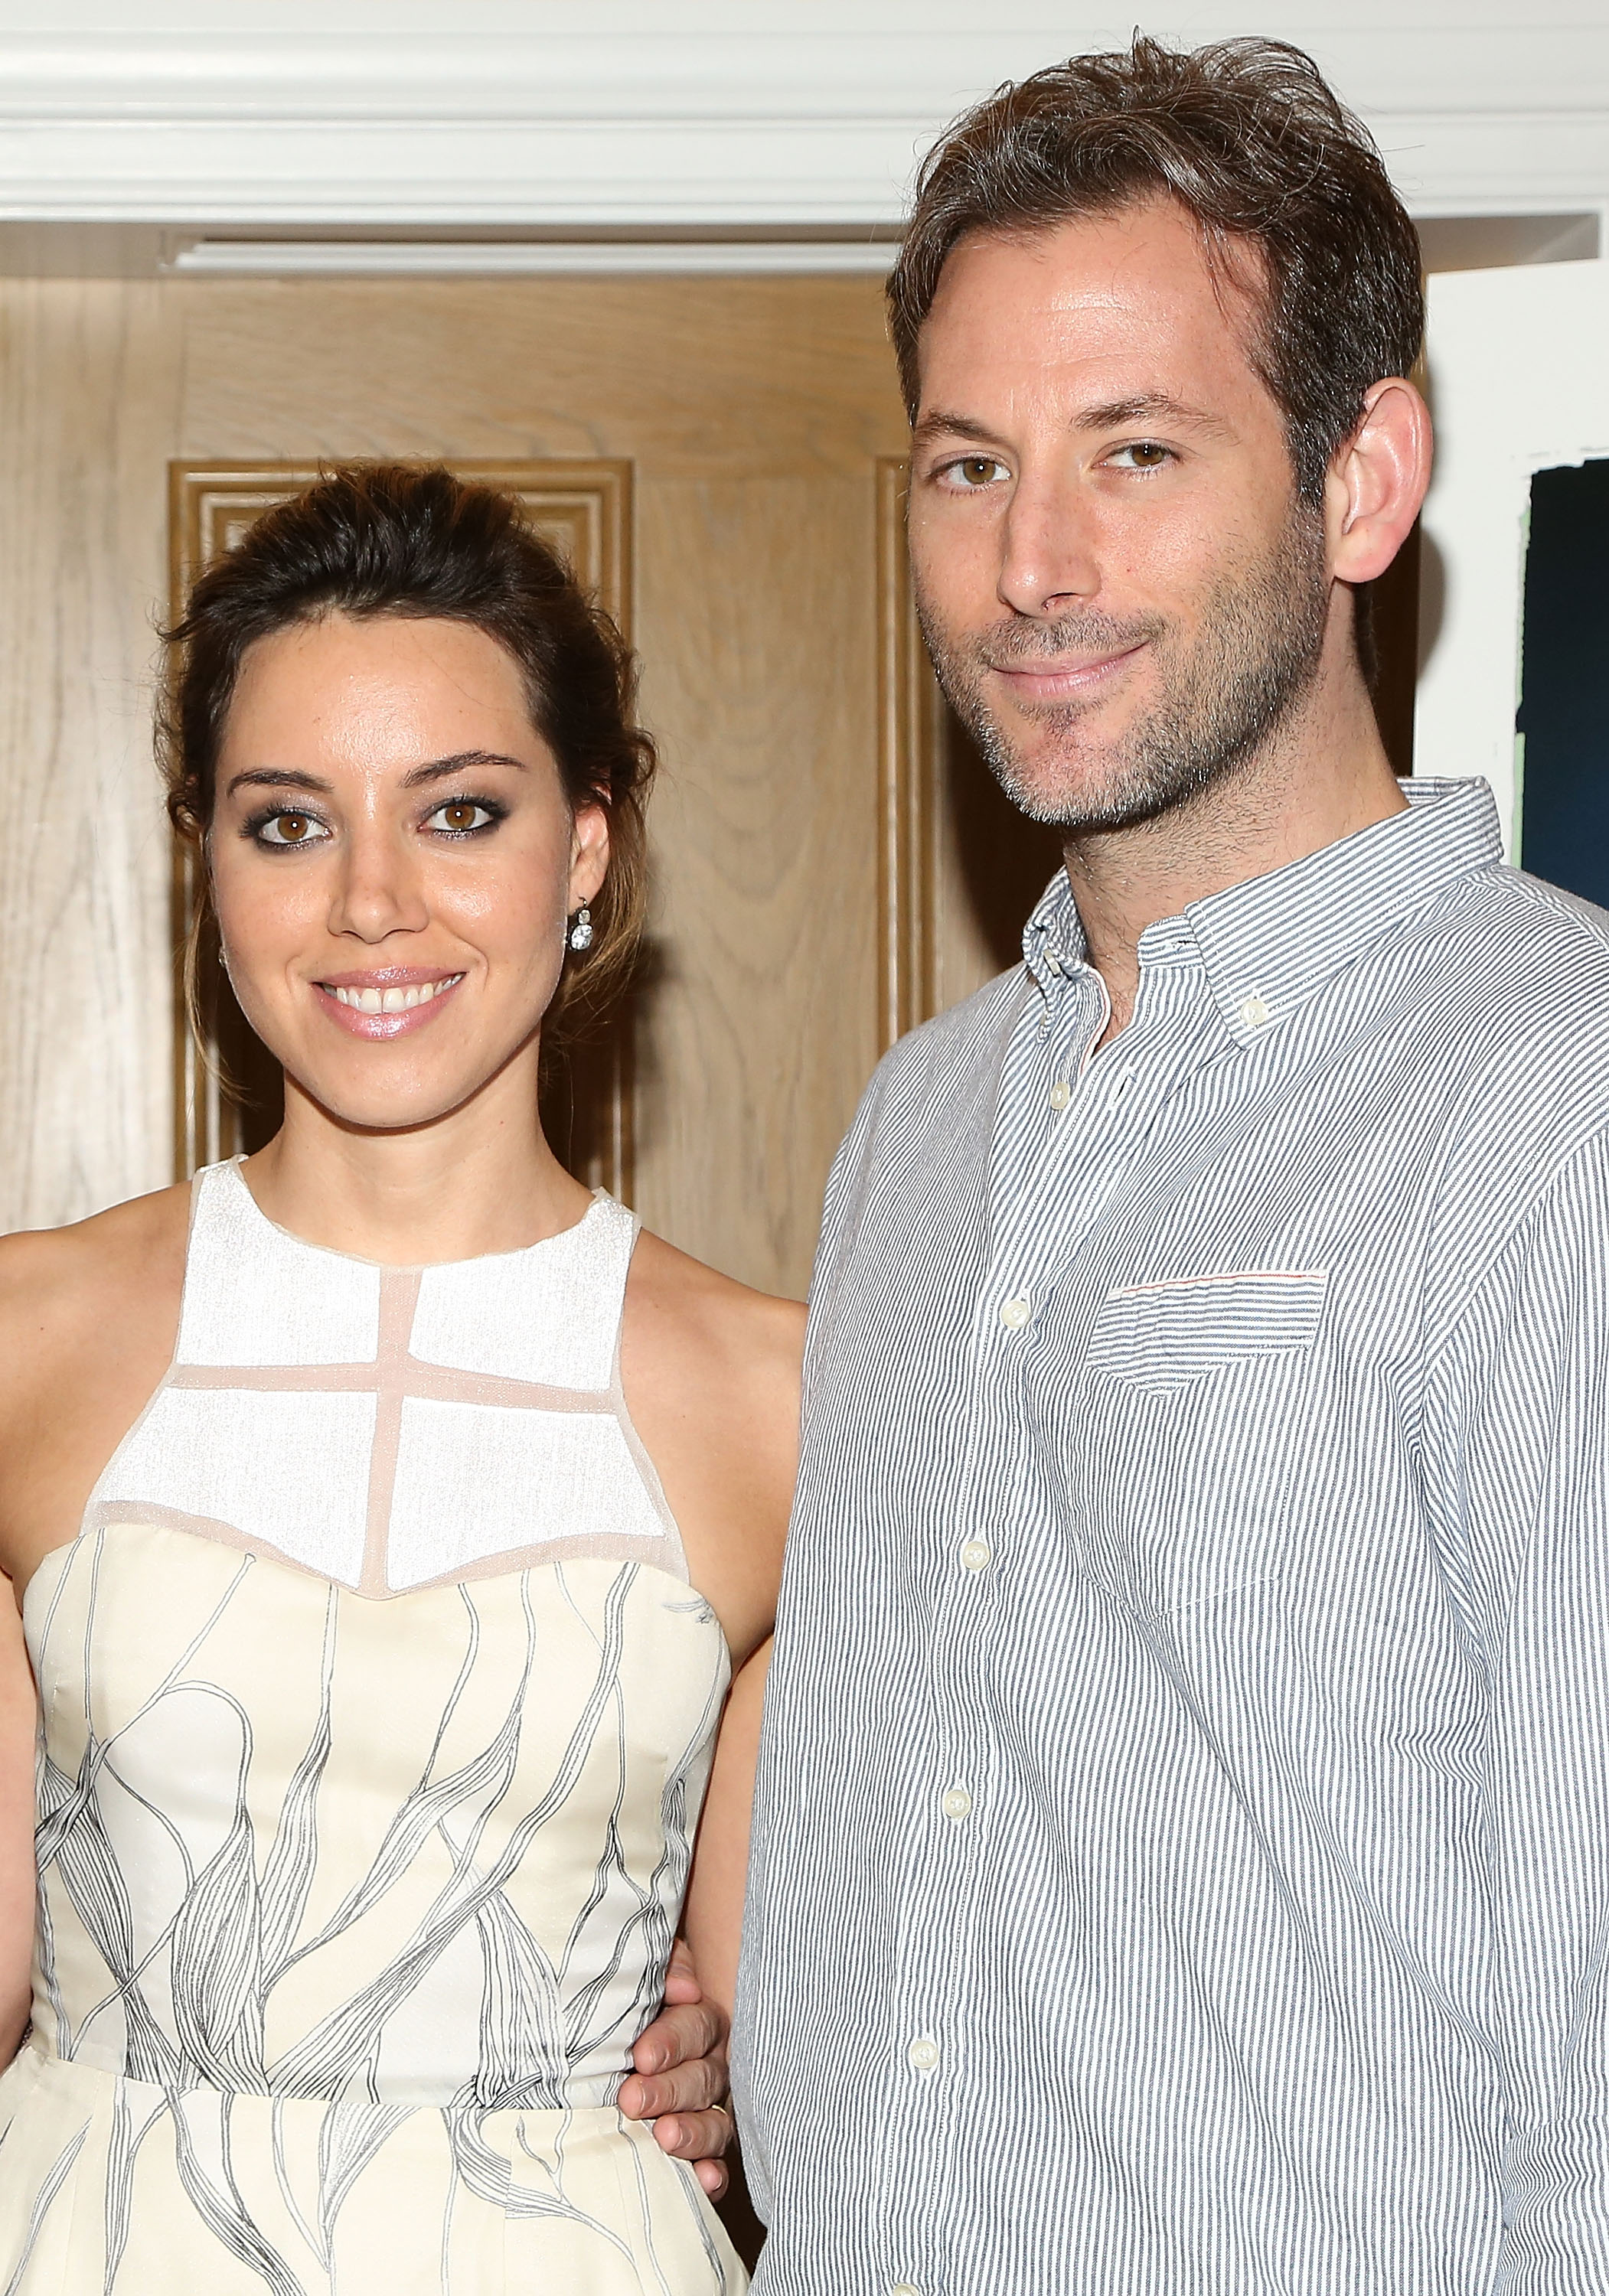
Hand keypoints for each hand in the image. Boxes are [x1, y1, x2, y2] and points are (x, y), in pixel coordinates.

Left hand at [618, 1937, 733, 2198]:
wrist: (605, 2044)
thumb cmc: (623, 2005)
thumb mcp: (639, 1977)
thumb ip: (663, 1973)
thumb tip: (685, 1990)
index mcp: (700, 2022)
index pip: (697, 2026)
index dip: (673, 2041)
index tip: (641, 2056)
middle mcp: (711, 2066)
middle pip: (703, 2078)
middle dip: (669, 2090)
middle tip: (633, 2099)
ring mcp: (709, 2110)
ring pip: (717, 2123)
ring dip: (694, 2132)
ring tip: (665, 2138)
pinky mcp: (702, 2150)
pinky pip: (717, 2163)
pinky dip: (712, 2174)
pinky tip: (704, 2181)